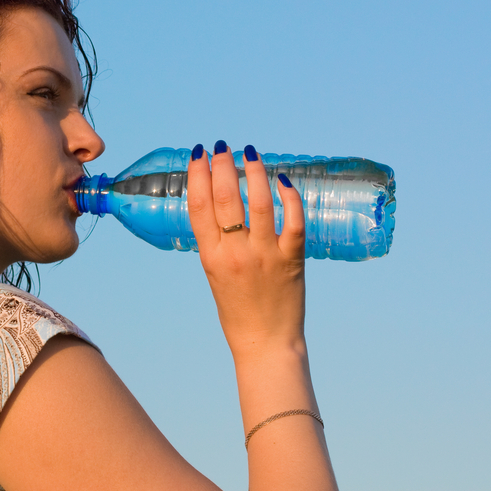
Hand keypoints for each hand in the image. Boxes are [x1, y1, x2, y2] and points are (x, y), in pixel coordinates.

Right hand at [186, 141, 307, 355]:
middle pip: (225, 198)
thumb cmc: (237, 309)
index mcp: (210, 256)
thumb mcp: (214, 272)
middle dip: (223, 165)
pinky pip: (293, 221)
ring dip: (254, 172)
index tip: (200, 153)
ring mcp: (265, 256)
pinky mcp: (292, 261)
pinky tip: (283, 180)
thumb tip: (220, 199)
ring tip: (251, 154)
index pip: (199, 205)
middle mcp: (235, 253)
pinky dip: (289, 197)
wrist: (264, 343)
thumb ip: (216, 240)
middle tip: (223, 147)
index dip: (198, 174)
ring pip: (259, 203)